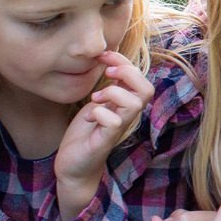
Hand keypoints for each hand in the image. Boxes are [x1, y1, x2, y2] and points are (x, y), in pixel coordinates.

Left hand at [54, 52, 152, 216]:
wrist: (73, 164)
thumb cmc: (85, 133)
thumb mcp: (97, 104)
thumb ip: (108, 88)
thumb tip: (108, 62)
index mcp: (126, 104)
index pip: (140, 78)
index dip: (124, 61)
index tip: (103, 55)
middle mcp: (127, 115)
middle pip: (146, 89)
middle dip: (127, 73)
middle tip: (107, 72)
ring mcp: (119, 128)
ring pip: (133, 104)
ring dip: (112, 93)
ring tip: (95, 98)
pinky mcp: (107, 140)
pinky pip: (113, 121)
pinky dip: (98, 113)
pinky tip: (87, 118)